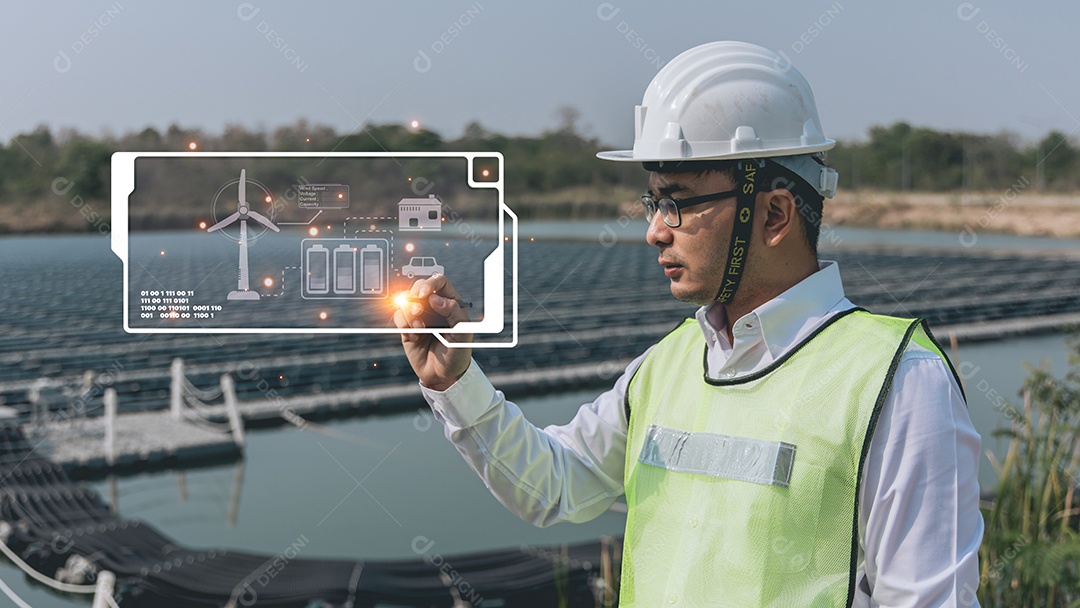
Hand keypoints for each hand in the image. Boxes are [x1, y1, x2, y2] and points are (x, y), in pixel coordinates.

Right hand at [393, 275, 472, 390]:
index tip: (425, 294)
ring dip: (409, 312)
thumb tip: (436, 298)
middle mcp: (434, 307)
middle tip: (418, 310)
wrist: (444, 377)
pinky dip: (403, 324)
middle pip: (419, 287)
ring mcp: (420, 317)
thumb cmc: (457, 354)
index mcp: (450, 304)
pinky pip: (399, 316)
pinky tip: (414, 336)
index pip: (440, 282)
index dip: (430, 283)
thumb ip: (454, 313)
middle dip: (415, 296)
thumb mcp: (463, 335)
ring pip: (406, 301)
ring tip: (419, 328)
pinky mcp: (408, 328)